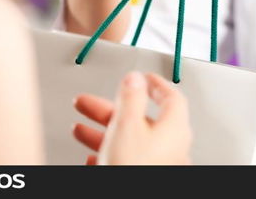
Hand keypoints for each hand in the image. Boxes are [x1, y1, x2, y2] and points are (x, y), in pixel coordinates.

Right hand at [72, 72, 191, 164]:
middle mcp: (173, 147)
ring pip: (130, 142)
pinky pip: (127, 161)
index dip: (154, 84)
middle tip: (90, 102)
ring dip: (104, 131)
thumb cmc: (134, 169)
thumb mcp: (127, 125)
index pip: (171, 97)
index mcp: (175, 128)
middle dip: (111, 109)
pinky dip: (109, 154)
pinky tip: (92, 157)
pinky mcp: (146, 177)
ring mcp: (161, 165)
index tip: (142, 78)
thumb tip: (135, 78)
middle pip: (142, 119)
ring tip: (80, 128)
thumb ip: (131, 97)